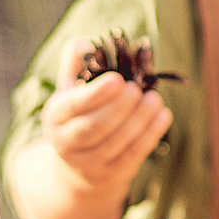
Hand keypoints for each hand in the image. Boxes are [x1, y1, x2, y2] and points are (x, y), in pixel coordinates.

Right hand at [41, 47, 171, 193]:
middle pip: (93, 128)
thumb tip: (84, 43)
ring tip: (155, 99)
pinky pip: (132, 156)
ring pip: (115, 143)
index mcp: (55, 118)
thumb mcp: (69, 91)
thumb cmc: (78, 117)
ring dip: (138, 120)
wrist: (77, 169)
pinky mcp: (111, 175)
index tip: (118, 80)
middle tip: (138, 89)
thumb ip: (74, 64)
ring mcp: (89, 164)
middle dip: (118, 108)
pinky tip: (163, 116)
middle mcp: (67, 144)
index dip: (95, 95)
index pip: (72, 107)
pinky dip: (149, 136)